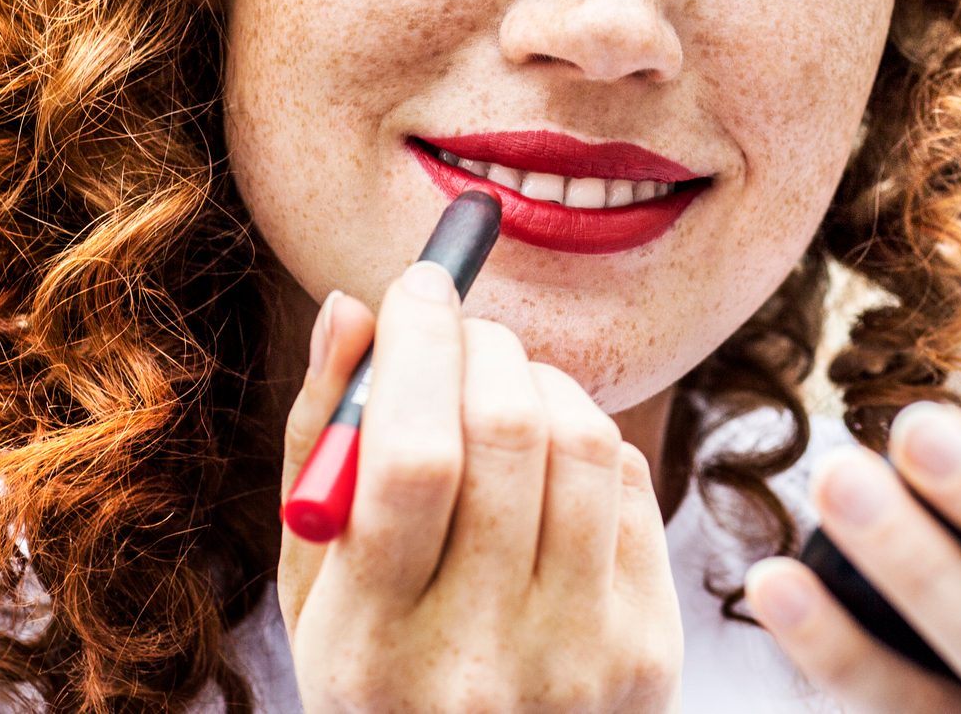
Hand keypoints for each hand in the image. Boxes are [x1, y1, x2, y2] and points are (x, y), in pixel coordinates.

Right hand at [277, 263, 683, 712]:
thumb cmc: (377, 674)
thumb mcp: (312, 587)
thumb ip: (322, 445)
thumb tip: (351, 307)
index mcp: (370, 648)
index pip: (412, 460)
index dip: (419, 347)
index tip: (416, 286)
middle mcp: (480, 661)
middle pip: (509, 434)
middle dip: (484, 345)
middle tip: (459, 331)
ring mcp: (578, 659)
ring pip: (584, 443)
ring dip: (541, 381)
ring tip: (503, 395)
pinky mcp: (648, 651)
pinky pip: (633, 486)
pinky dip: (589, 444)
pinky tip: (548, 468)